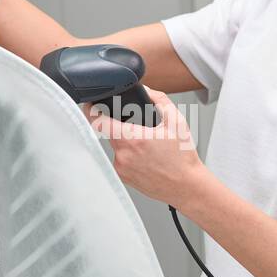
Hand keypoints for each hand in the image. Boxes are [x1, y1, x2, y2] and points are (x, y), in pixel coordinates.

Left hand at [84, 86, 208, 210]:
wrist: (186, 186)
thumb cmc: (182, 158)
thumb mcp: (176, 122)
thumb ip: (160, 100)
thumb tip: (146, 91)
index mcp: (133, 139)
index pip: (98, 121)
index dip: (91, 110)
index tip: (91, 105)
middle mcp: (123, 155)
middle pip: (109, 132)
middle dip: (120, 126)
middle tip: (138, 128)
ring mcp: (121, 168)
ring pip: (115, 146)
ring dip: (126, 142)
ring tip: (146, 146)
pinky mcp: (123, 177)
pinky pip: (120, 159)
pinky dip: (128, 155)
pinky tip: (145, 157)